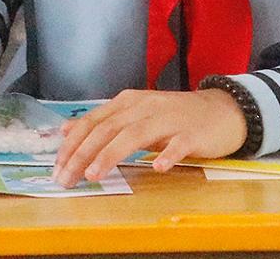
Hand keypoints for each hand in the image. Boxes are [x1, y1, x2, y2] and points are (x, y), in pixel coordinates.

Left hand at [53, 87, 246, 185]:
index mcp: (127, 103)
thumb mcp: (136, 114)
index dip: (72, 144)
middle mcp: (144, 107)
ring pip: (134, 135)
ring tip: (95, 174)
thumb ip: (105, 122)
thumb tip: (68, 131)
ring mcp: (168, 119)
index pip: (93, 122)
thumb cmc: (175, 116)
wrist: (222, 111)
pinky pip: (178, 144)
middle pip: (107, 129)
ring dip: (111, 154)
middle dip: (83, 154)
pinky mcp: (192, 133)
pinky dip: (167, 155)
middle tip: (67, 178)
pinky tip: (157, 168)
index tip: (57, 166)